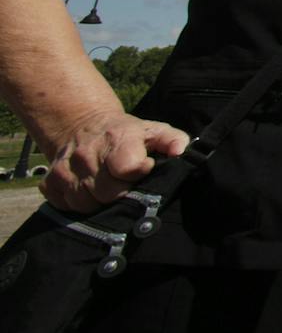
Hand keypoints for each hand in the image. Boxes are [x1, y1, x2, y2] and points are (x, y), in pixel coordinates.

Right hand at [41, 113, 189, 212]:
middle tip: (127, 182)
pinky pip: (65, 206)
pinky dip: (78, 203)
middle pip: (109, 194)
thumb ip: (174, 140)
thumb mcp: (155, 131)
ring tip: (108, 185)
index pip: (128, 169)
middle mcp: (87, 154)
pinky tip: (88, 189)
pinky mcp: (50, 181)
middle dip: (123, 193)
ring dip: (100, 201)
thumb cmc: (128, 135)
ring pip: (86, 204)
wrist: (84, 126)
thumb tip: (180, 153)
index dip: (140, 173)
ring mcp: (66, 169)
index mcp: (117, 140)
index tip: (144, 168)